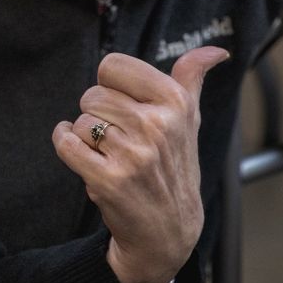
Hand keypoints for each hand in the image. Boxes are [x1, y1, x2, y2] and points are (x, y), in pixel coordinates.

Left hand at [51, 46, 227, 282]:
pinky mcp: (108, 180)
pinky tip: (83, 155)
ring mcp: (133, 154)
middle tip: (119, 139)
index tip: (124, 106)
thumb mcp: (189, 120)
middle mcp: (157, 126)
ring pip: (80, 121)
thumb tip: (217, 50)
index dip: (110, 86)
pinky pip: (66, 143)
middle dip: (98, 116)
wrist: (167, 232)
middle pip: (92, 95)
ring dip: (86, 137)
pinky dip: (65, 145)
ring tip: (110, 155)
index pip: (113, 66)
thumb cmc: (174, 168)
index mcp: (175, 103)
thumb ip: (192, 78)